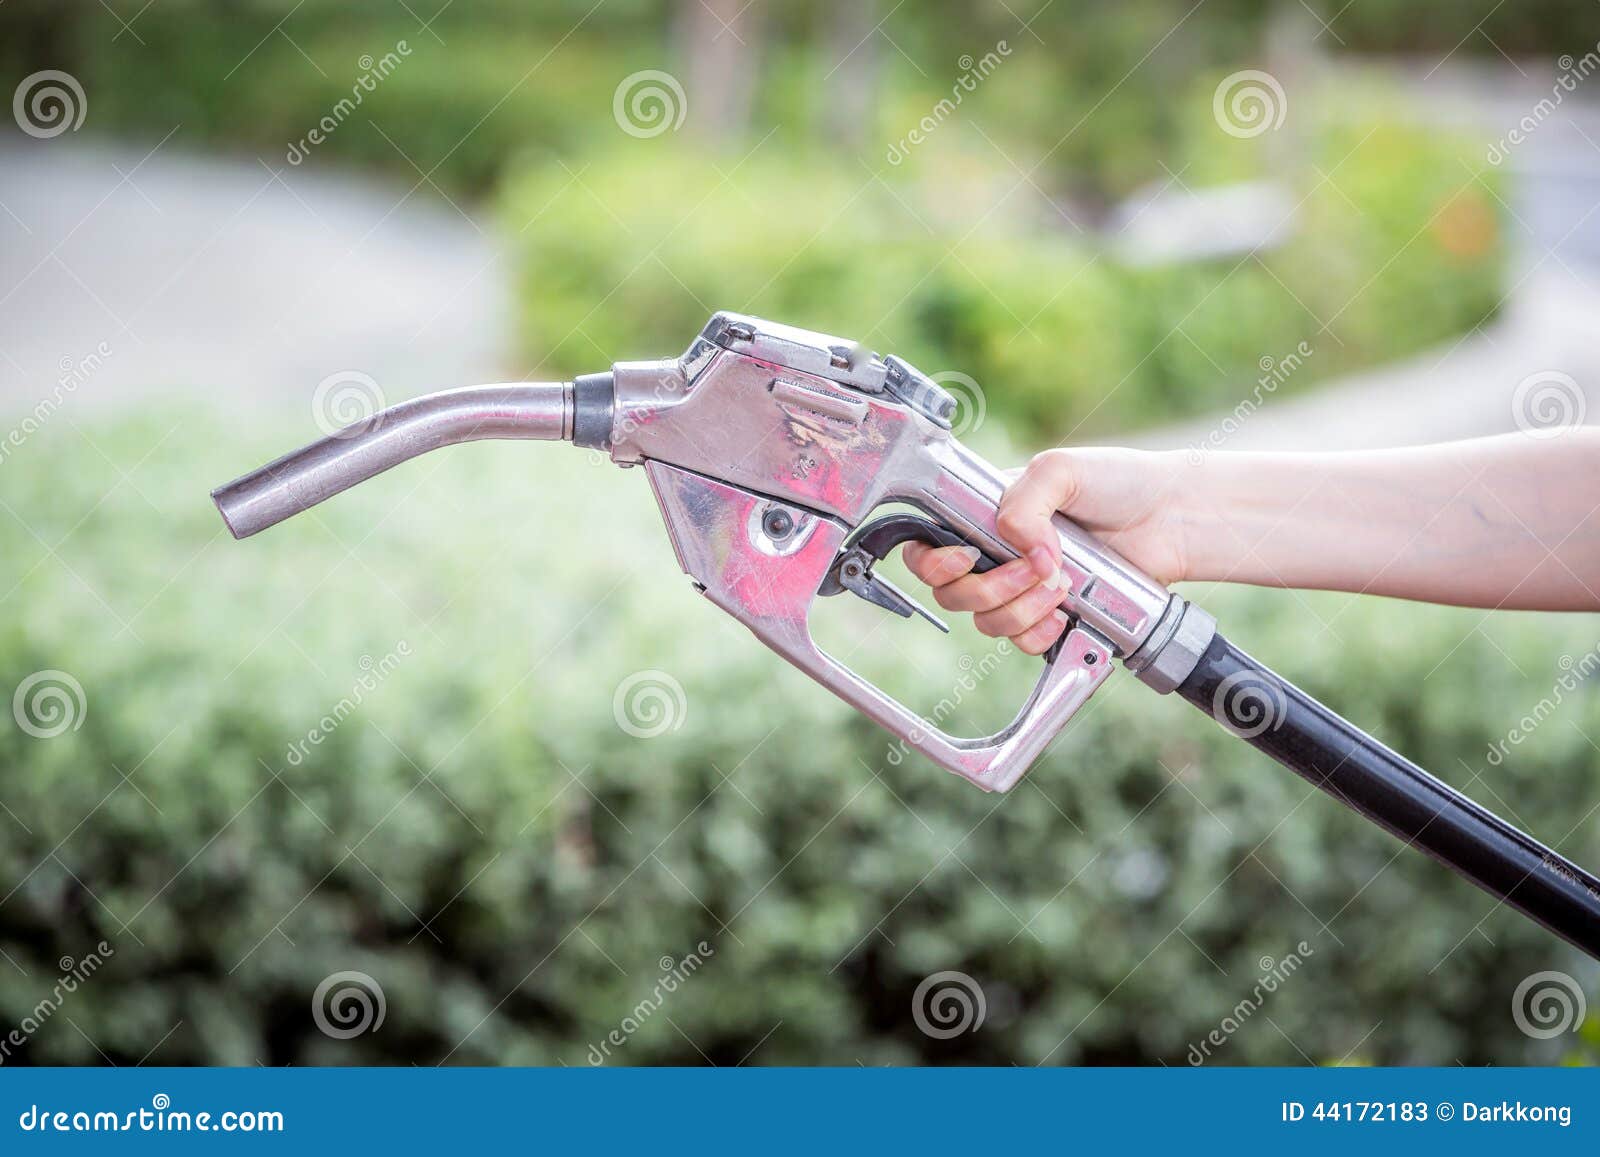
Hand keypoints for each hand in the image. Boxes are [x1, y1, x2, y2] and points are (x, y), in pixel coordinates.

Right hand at [901, 448, 1187, 653]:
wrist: (1172, 518)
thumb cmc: (1118, 481)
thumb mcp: (1059, 470)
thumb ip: (1022, 504)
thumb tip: (1015, 550)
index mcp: (983, 515)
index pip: (925, 548)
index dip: (934, 563)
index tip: (969, 556)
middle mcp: (995, 554)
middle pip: (952, 594)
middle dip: (992, 587)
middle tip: (1037, 568)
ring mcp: (1021, 589)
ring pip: (987, 622)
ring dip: (1021, 609)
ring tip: (1063, 584)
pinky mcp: (1051, 617)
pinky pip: (1022, 643)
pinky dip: (1039, 634)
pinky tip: (1065, 614)